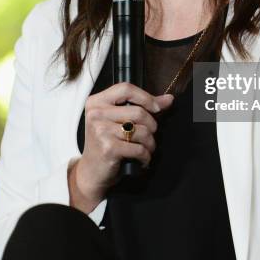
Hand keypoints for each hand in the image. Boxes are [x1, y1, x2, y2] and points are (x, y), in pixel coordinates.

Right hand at [77, 84, 173, 201]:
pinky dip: (146, 156)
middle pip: (138, 112)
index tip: (157, 108)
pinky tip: (142, 158)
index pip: (126, 89)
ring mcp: (101, 131)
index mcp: (97, 102)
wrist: (91, 171)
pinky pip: (139, 148)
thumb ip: (142, 106)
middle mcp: (96, 114)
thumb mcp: (119, 120)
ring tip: (146, 148)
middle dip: (151, 126)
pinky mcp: (108, 148)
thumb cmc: (106, 143)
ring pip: (142, 131)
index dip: (146, 97)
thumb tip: (168, 99)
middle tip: (149, 135)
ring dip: (150, 143)